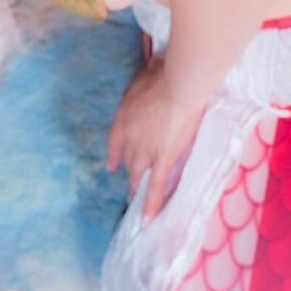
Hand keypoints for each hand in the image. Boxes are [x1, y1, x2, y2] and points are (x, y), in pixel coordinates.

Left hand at [106, 57, 207, 223]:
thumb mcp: (146, 74)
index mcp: (124, 116)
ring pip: (137, 174)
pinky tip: (147, 220)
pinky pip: (155, 186)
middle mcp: (130, 136)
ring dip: (136, 189)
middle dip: (128, 172)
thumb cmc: (165, 74)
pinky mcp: (162, 159)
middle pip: (127, 160)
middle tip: (128, 187)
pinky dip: (150, 204)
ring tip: (135, 204)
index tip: (111, 166)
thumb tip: (151, 70)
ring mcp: (145, 150)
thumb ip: (146, 81)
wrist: (179, 85)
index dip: (114, 155)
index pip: (115, 141)